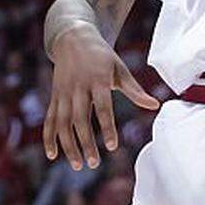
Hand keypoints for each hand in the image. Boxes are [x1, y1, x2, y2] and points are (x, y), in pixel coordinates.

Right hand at [43, 24, 159, 167]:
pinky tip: (53, 155)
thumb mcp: (120, 69)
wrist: (73, 38)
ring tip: (78, 165)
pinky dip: (49, 138)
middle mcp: (77, 87)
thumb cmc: (102, 56)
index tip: (112, 147)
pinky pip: (49, 120)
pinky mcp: (54, 97)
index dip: (107, 127)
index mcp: (97, 79)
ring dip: (68, 145)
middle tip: (94, 164)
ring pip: (62, 123)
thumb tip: (155, 105)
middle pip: (79, 118)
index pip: (102, 107)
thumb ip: (136, 90)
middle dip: (85, 142)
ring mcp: (63, 93)